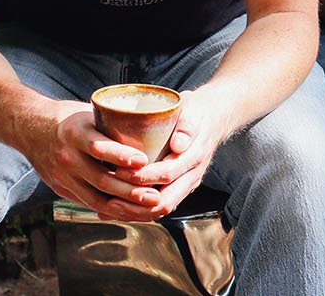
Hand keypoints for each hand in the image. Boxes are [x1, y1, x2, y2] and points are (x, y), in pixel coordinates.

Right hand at [18, 100, 162, 221]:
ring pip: (97, 198)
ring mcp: (63, 176)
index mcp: (75, 133)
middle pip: (101, 179)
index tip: (144, 161)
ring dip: (126, 207)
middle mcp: (67, 157)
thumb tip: (154, 126)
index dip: (121, 156)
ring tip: (150, 208)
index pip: (98, 147)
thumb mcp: (90, 113)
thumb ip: (114, 124)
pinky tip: (133, 213)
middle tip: (156, 195)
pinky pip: (90, 204)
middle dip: (131, 191)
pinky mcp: (62, 189)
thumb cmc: (70, 119)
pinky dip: (112, 211)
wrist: (30, 129)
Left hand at [123, 90, 225, 216]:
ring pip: (162, 209)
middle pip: (165, 201)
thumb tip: (179, 144)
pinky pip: (160, 205)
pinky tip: (119, 209)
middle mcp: (191, 175)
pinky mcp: (179, 187)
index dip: (144, 177)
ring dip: (137, 212)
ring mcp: (186, 184)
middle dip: (137, 204)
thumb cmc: (197, 112)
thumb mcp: (193, 111)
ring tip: (111, 208)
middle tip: (111, 199)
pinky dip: (140, 211)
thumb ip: (187, 127)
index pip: (168, 174)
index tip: (120, 172)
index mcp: (194, 157)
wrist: (214, 119)